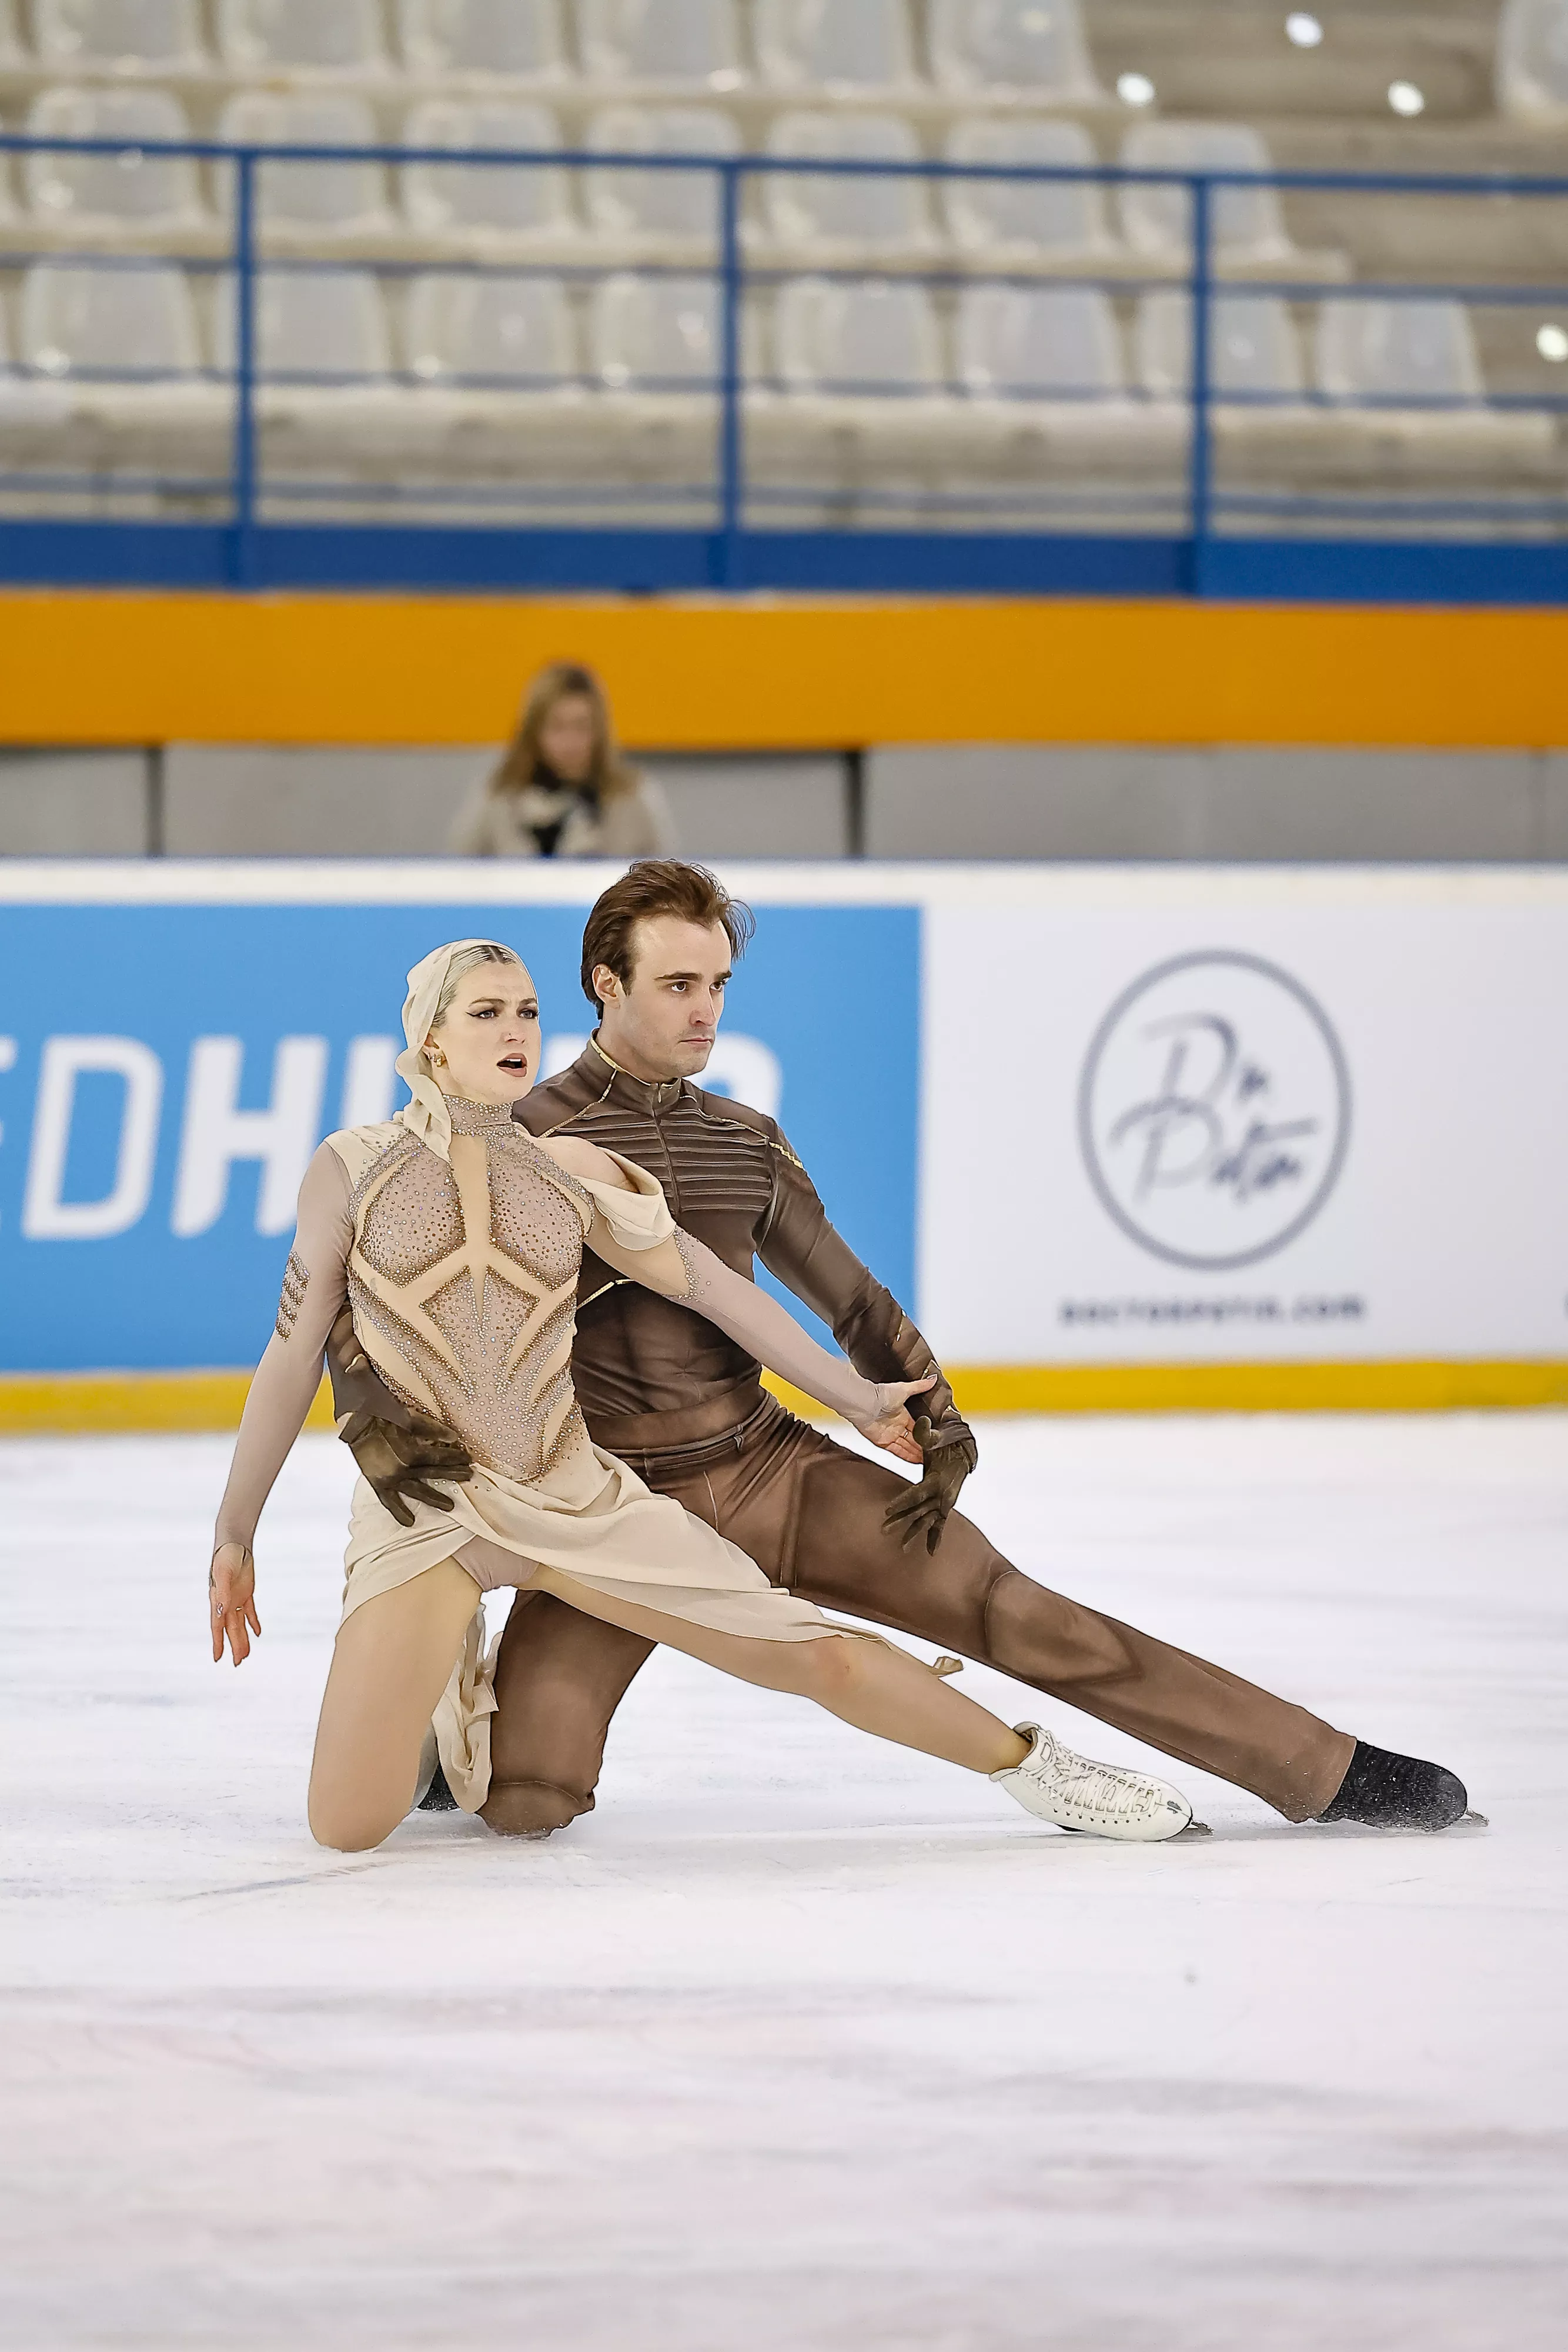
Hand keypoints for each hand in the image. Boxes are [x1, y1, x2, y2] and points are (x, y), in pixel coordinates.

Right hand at [210, 1541, 260, 1666]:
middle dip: (234, 1646)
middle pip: (230, 1629)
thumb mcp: (223, 1574)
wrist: (235, 1542)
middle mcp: (225, 1602)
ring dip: (242, 1638)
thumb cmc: (225, 1556)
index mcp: (217, 1600)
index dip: (218, 1643)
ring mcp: (236, 1597)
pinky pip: (249, 1611)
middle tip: (238, 1663)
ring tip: (245, 1655)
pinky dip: (253, 1622)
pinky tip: (256, 1634)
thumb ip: (222, 1593)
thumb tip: (220, 1612)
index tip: (217, 1658)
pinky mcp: (246, 1591)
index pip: (217, 1626)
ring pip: (239, 1623)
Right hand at [342, 1408, 473, 1528]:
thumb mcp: (411, 1417)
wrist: (356, 1421)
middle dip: (453, 1475)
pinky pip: (389, 1501)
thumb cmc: (385, 1415)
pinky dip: (399, 1512)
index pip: (441, 1458)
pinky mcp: (377, 1483)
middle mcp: (403, 1470)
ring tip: (450, 1506)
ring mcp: (390, 1479)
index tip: (468, 1459)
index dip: (456, 1458)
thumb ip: (433, 1429)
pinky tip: (410, 1522)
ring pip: (417, 1491)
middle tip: (468, 1477)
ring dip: (434, 1498)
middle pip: (434, 1474)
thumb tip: (454, 1438)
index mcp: (412, 1453)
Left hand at [850, 1375, 936, 1464]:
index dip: (925, 1434)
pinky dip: (908, 1456)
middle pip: (913, 1439)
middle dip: (923, 1446)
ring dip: (917, 1453)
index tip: (935, 1439)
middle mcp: (896, 1425)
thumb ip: (919, 1386)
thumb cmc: (881, 1394)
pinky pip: (898, 1452)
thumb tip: (932, 1379)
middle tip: (935, 1452)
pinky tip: (917, 1461)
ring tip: (929, 1459)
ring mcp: (890, 1435)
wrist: (865, 1403)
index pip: (917, 1427)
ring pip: (907, 1447)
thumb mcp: (904, 1389)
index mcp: (902, 1414)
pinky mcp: (883, 1443)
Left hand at [882, 1423, 977, 1556]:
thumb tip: (922, 1422)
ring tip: (901, 1548)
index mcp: (938, 1479)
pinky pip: (939, 1524)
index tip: (887, 1509)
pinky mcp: (943, 1505)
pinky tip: (929, 1551)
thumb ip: (926, 1432)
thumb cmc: (947, 1441)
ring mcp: (943, 1501)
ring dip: (914, 1533)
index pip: (917, 1493)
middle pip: (920, 1511)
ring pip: (928, 1520)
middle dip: (903, 1521)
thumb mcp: (936, 1436)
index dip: (903, 1501)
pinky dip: (935, 1537)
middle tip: (884, 1531)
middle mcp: (942, 1494)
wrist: (964, 1450)